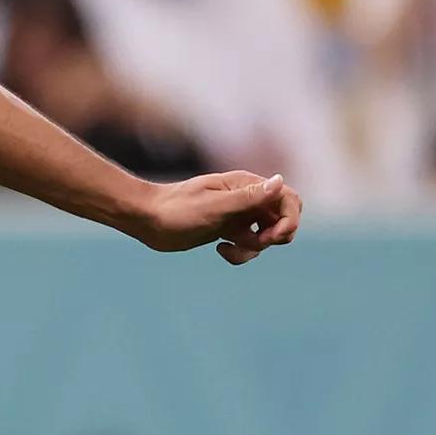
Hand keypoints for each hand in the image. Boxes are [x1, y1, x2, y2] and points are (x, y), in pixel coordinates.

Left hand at [126, 171, 302, 263]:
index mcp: (246, 186)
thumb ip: (248, 197)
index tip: (273, 236)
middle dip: (277, 235)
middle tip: (257, 242)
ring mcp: (238, 216)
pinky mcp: (227, 231)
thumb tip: (280, 181)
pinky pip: (248, 246)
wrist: (146, 219)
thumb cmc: (176, 209)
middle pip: (283, 218)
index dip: (289, 219)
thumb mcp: (214, 206)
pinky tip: (220, 250)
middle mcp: (246, 199)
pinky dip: (241, 253)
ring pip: (267, 236)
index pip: (288, 199)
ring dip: (255, 248)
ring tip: (230, 248)